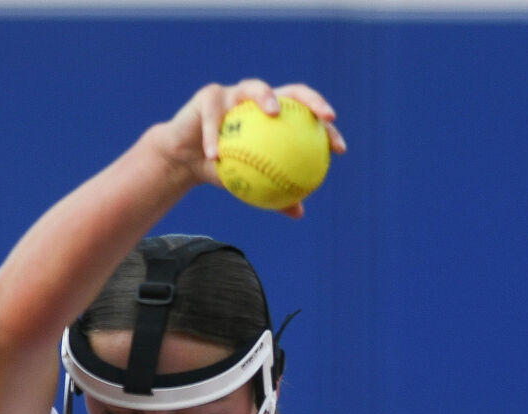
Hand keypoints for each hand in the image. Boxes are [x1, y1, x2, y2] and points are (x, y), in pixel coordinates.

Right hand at [150, 80, 346, 218]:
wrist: (188, 158)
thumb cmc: (224, 169)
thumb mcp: (249, 183)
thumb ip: (273, 192)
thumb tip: (298, 212)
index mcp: (275, 117)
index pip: (308, 118)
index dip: (327, 129)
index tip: (339, 148)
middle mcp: (259, 100)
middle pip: (291, 91)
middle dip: (312, 99)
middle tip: (324, 117)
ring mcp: (235, 93)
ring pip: (254, 88)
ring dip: (265, 96)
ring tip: (273, 112)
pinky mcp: (208, 96)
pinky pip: (213, 117)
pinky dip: (214, 135)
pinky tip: (215, 154)